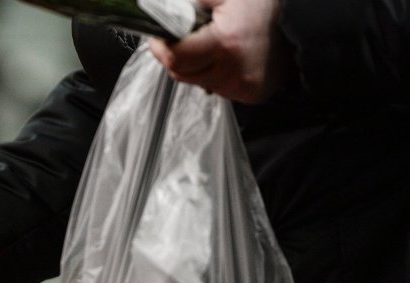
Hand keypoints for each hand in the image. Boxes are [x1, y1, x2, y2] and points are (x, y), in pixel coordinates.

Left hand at [148, 0, 287, 102]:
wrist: (305, 24)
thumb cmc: (267, 6)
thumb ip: (190, 3)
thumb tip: (159, 9)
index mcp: (226, 43)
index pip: (174, 56)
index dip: (160, 46)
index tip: (157, 36)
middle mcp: (234, 71)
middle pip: (181, 73)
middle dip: (175, 54)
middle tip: (183, 36)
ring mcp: (242, 86)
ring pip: (196, 82)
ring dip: (194, 65)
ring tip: (211, 42)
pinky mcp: (249, 94)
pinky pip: (216, 87)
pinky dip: (213, 73)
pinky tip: (226, 56)